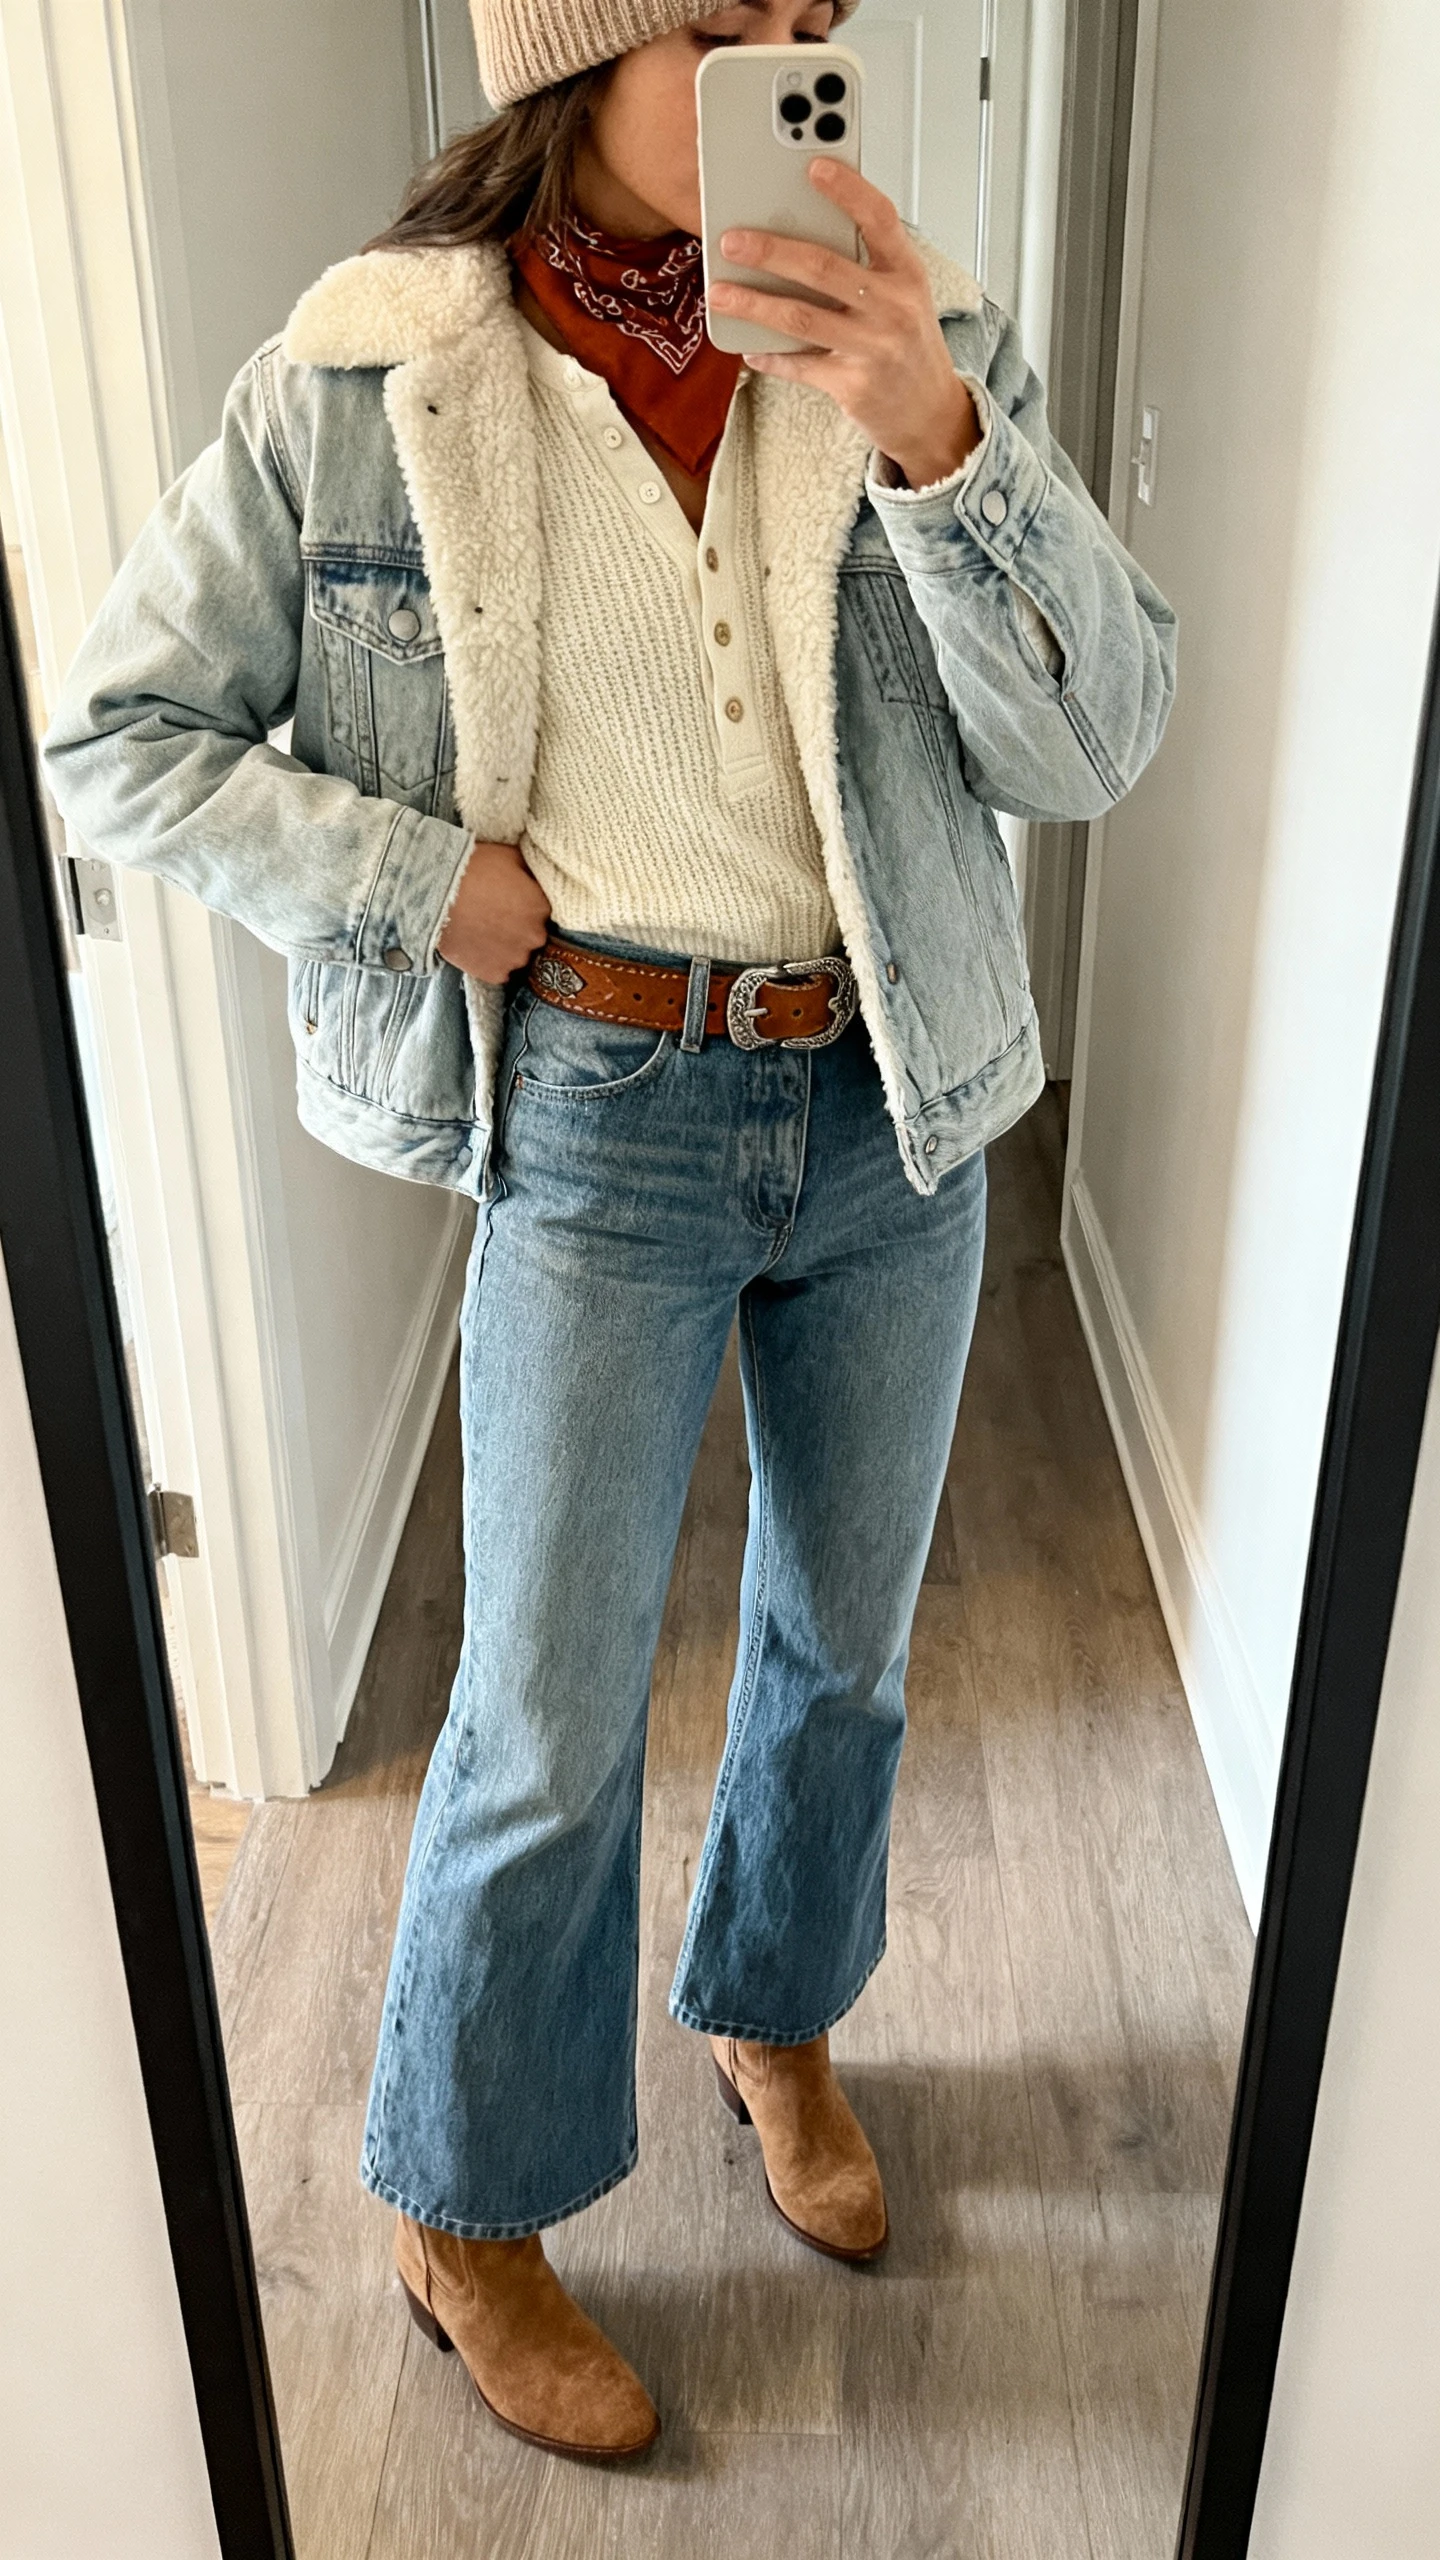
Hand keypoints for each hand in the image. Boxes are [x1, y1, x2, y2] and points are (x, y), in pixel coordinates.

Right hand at [436, 839, 550, 982]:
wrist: (433, 895)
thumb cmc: (472, 868)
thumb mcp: (510, 855)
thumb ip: (532, 869)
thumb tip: (538, 875)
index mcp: (541, 906)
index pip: (543, 909)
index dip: (526, 904)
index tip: (511, 899)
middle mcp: (534, 936)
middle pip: (533, 933)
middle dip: (518, 926)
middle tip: (494, 914)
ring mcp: (514, 958)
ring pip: (517, 953)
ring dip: (505, 945)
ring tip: (483, 930)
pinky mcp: (494, 974)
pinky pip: (499, 970)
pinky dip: (490, 961)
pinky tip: (476, 945)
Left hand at [709, 161, 982, 490]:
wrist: (931, 412)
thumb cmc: (908, 344)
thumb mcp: (903, 295)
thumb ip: (864, 265)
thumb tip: (799, 231)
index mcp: (907, 273)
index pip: (879, 219)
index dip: (848, 190)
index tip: (813, 166)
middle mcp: (893, 308)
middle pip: (823, 267)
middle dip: (771, 251)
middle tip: (731, 240)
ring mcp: (874, 348)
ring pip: (801, 317)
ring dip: (754, 303)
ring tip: (721, 293)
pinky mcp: (853, 386)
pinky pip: (800, 364)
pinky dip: (770, 355)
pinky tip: (748, 346)